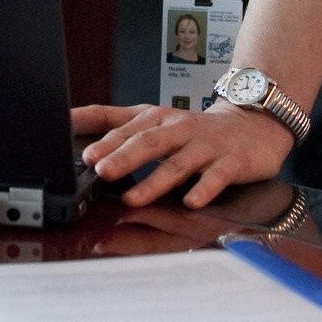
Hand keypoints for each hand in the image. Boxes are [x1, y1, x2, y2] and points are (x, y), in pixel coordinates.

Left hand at [72, 100, 293, 208]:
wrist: (252, 126)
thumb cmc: (193, 129)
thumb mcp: (153, 119)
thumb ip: (113, 122)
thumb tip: (68, 121)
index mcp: (156, 118)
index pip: (125, 125)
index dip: (103, 138)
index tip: (82, 153)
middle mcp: (179, 129)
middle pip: (148, 142)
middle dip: (123, 156)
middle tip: (100, 170)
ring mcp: (205, 145)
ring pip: (178, 163)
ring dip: (154, 181)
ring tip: (132, 199)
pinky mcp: (231, 162)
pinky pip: (216, 177)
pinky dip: (203, 189)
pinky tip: (190, 202)